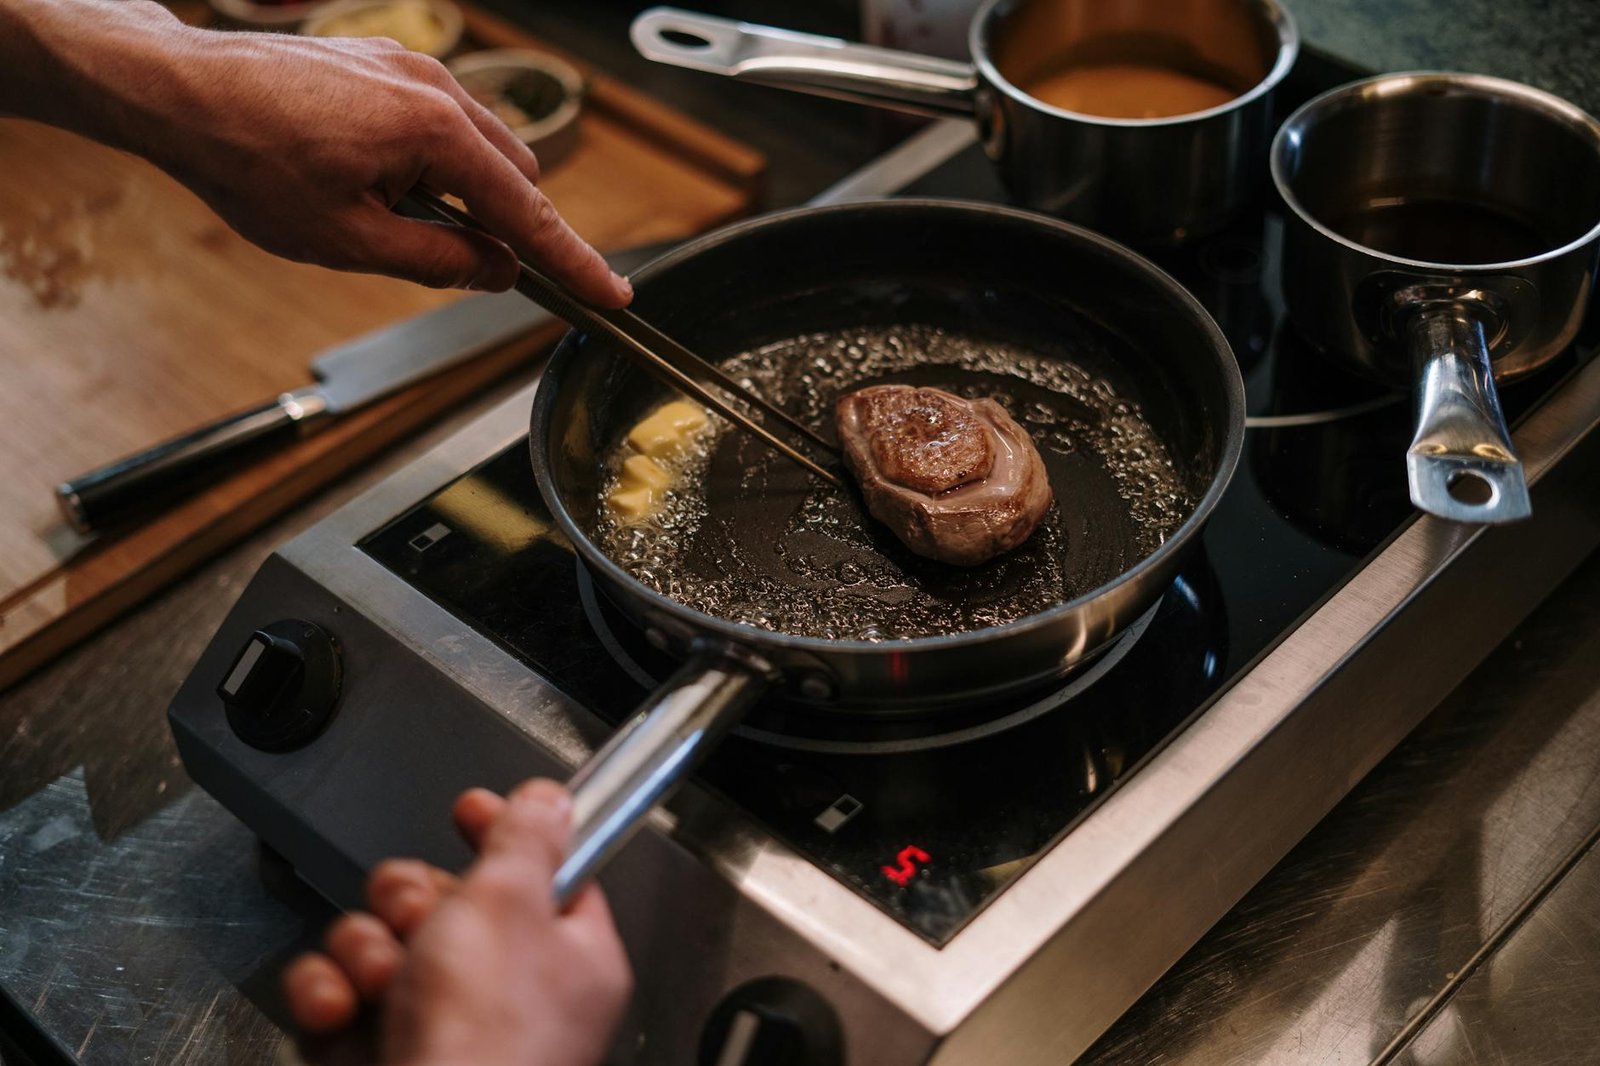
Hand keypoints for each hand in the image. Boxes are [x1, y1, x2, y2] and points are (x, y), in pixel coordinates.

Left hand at [146, 23, 630, 302]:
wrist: (180, 90)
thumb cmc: (249, 160)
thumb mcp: (348, 239)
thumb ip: (439, 259)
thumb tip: (496, 271)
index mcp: (435, 133)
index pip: (528, 215)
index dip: (573, 263)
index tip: (611, 295)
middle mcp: (436, 90)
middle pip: (516, 177)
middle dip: (505, 227)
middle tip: (463, 267)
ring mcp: (413, 69)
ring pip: (481, 148)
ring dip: (463, 194)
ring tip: (384, 214)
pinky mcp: (389, 64)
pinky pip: (443, 121)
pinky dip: (435, 162)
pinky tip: (374, 179)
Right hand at [283, 781, 632, 1065]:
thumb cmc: (485, 1038)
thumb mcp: (510, 903)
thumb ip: (526, 838)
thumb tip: (550, 800)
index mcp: (571, 958)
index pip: (547, 873)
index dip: (504, 834)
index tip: (468, 809)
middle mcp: (512, 997)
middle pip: (447, 903)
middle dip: (409, 902)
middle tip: (413, 919)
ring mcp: (444, 1031)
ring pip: (382, 946)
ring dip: (364, 952)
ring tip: (379, 981)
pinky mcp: (382, 1059)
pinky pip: (341, 999)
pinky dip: (330, 1000)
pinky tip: (341, 1012)